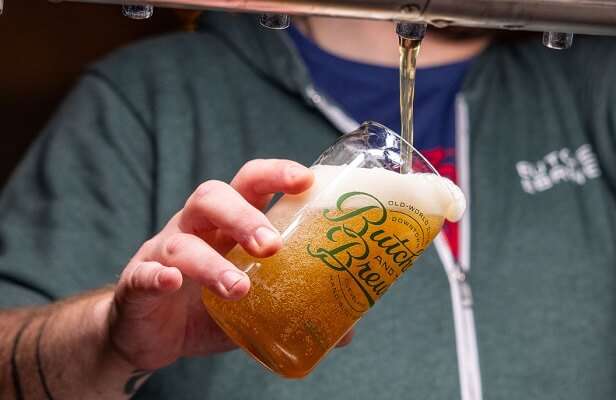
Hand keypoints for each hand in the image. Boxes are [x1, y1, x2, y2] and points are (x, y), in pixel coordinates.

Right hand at [105, 159, 350, 370]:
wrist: (157, 336)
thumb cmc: (211, 305)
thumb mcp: (257, 305)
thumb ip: (294, 308)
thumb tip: (347, 331)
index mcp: (229, 222)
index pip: (252, 182)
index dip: (276, 174)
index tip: (305, 180)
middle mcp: (197, 227)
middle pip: (213, 197)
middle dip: (244, 216)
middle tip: (272, 246)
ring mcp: (165, 251)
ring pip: (183, 241)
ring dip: (212, 262)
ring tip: (239, 289)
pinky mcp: (139, 282)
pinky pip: (145, 273)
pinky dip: (158, 276)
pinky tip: (173, 283)